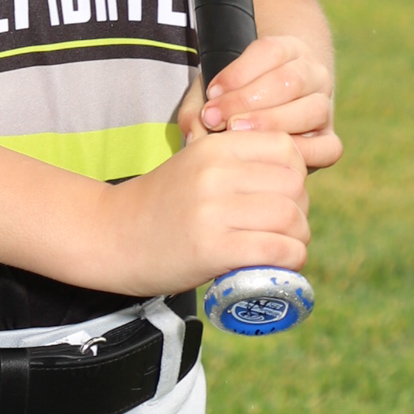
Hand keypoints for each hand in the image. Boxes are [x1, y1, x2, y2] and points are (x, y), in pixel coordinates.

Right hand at [103, 126, 311, 295]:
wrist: (113, 236)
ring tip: (280, 248)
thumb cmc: (163, 205)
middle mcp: (214, 173)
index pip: (286, 149)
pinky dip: (288, 260)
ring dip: (297, 239)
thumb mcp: (196, 166)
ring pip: (291, 219)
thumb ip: (238, 165)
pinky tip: (274, 265)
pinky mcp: (212, 249)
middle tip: (282, 229)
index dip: (295, 174)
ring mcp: (212, 211)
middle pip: (294, 186)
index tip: (280, 196)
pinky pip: (276, 250)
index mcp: (213, 148)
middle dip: (300, 211)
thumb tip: (295, 182)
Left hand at [176, 31, 341, 171]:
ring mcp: (325, 108)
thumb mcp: (215, 91)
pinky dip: (300, 152)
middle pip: (290, 81)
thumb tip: (196, 127)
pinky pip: (327, 148)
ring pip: (312, 110)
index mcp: (290, 50)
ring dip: (270, 123)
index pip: (269, 51)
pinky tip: (268, 154)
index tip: (211, 93)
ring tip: (236, 133)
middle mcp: (314, 75)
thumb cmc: (234, 100)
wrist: (271, 114)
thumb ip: (197, 104)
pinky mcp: (329, 142)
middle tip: (216, 118)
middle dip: (247, 101)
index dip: (238, 72)